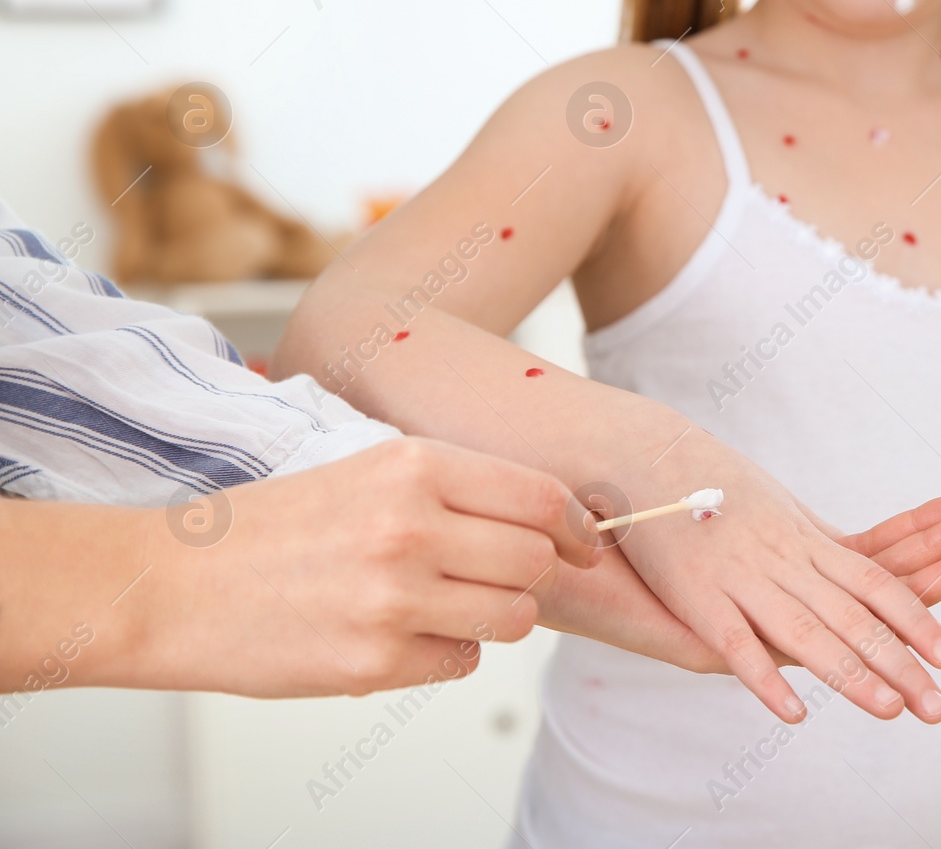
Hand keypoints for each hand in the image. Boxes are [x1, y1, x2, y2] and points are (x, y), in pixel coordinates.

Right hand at [130, 438, 598, 696]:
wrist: (170, 585)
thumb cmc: (272, 526)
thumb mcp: (365, 469)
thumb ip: (453, 487)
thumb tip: (548, 519)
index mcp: (412, 466)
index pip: (541, 497)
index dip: (575, 526)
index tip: (582, 543)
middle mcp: (411, 527)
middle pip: (536, 561)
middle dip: (529, 574)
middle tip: (494, 576)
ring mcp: (394, 599)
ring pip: (513, 618)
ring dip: (494, 616)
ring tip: (445, 604)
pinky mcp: (374, 662)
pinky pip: (462, 663)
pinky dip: (446, 654)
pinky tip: (400, 635)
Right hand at [597, 436, 940, 725]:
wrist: (646, 455)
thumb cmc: (713, 483)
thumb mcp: (777, 507)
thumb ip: (814, 542)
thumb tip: (860, 563)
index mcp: (807, 539)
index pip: (877, 580)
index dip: (917, 616)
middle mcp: (785, 557)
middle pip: (853, 615)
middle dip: (899, 663)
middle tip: (939, 709)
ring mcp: (742, 576)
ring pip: (805, 630)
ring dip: (849, 672)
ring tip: (889, 711)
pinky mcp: (696, 594)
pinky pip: (735, 642)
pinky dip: (764, 676)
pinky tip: (793, 712)